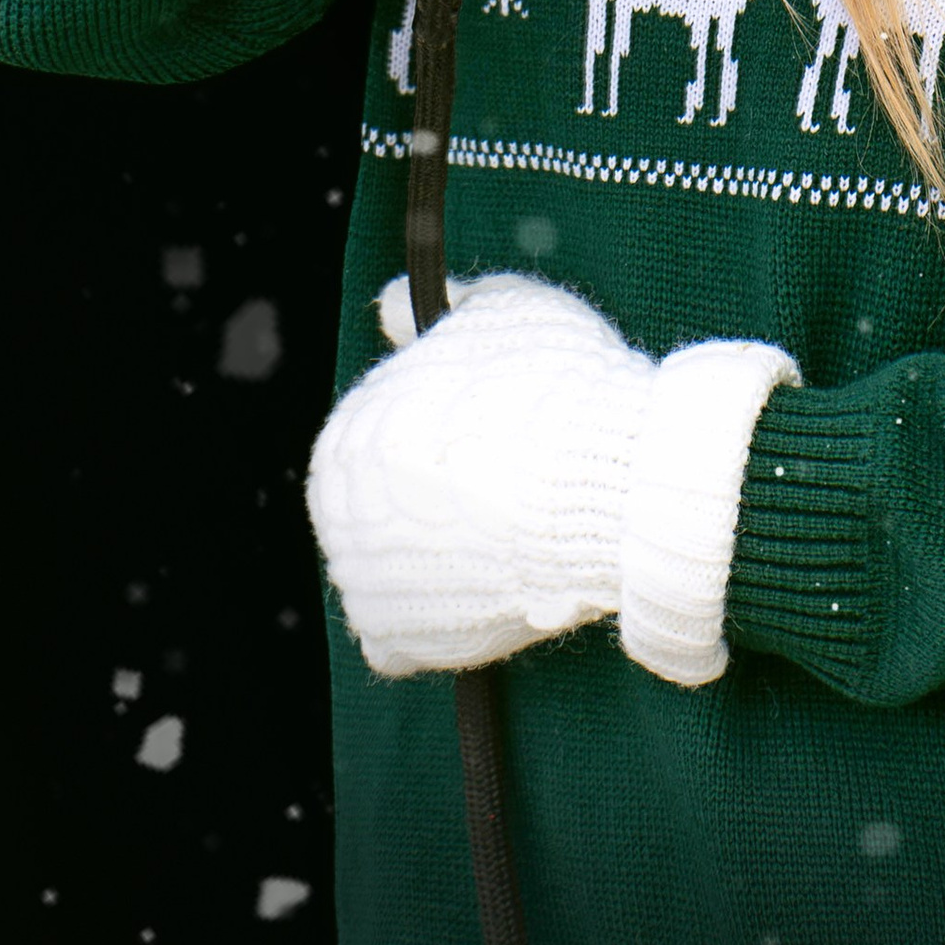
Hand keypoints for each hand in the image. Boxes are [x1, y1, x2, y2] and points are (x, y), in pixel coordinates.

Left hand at [306, 271, 798, 686]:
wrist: (607, 485)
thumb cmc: (557, 389)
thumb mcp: (498, 314)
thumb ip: (433, 312)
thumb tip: (388, 305)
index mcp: (349, 429)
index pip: (375, 439)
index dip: (434, 439)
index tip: (484, 442)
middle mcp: (336, 506)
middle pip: (374, 505)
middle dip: (426, 500)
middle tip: (496, 492)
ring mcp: (362, 578)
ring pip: (385, 568)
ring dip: (429, 559)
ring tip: (498, 541)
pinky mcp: (399, 638)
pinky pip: (398, 637)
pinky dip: (432, 621)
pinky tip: (476, 593)